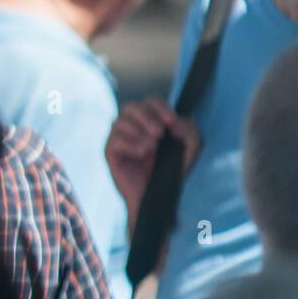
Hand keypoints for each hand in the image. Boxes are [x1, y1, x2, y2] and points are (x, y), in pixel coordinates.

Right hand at [105, 98, 199, 225]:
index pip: (150, 102)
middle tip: (159, 133)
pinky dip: (130, 143)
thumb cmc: (171, 171)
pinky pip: (114, 139)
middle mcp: (131, 127)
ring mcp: (118, 139)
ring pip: (120, 121)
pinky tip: (142, 152)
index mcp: (149, 122)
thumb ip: (187, 129)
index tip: (172, 123)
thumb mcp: (188, 147)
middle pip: (131, 106)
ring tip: (151, 147)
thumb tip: (175, 122)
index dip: (161, 108)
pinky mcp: (110, 153)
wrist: (157, 196)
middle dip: (147, 117)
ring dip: (138, 131)